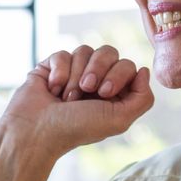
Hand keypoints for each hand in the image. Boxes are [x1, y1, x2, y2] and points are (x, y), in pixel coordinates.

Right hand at [0, 45, 153, 159]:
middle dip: (97, 70)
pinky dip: (58, 73)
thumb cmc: (76, 129)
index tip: (104, 93)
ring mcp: (73, 72)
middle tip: (86, 90)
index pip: (127, 65)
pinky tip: (52, 90)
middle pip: (108, 52)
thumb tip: (144, 71)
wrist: (36, 130)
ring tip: (66, 97)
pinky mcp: (52, 67)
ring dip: (75, 76)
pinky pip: (62, 54)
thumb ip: (142, 99)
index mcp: (114, 94)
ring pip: (84, 50)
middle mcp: (96, 81)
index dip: (118, 74)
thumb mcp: (119, 120)